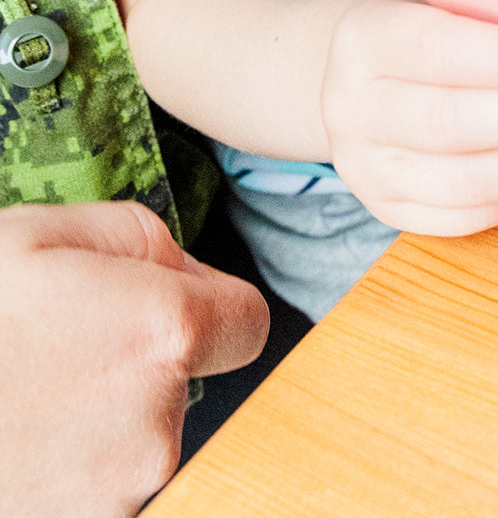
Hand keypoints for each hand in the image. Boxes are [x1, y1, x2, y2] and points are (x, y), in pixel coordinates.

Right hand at [0, 201, 268, 517]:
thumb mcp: (41, 235)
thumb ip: (142, 241)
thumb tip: (186, 272)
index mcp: (163, 331)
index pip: (248, 321)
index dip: (212, 304)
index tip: (170, 302)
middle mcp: (159, 420)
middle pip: (187, 380)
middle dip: (142, 358)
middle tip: (64, 344)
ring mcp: (121, 489)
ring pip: (142, 435)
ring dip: (104, 414)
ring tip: (29, 392)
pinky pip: (101, 482)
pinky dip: (73, 462)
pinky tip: (22, 436)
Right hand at [322, 0, 497, 234]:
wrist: (358, 72)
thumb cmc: (422, 25)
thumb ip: (495, 15)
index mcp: (365, 40)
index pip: (441, 52)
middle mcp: (352, 108)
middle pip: (453, 124)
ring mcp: (363, 168)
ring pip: (463, 181)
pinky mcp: (386, 208)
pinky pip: (463, 217)